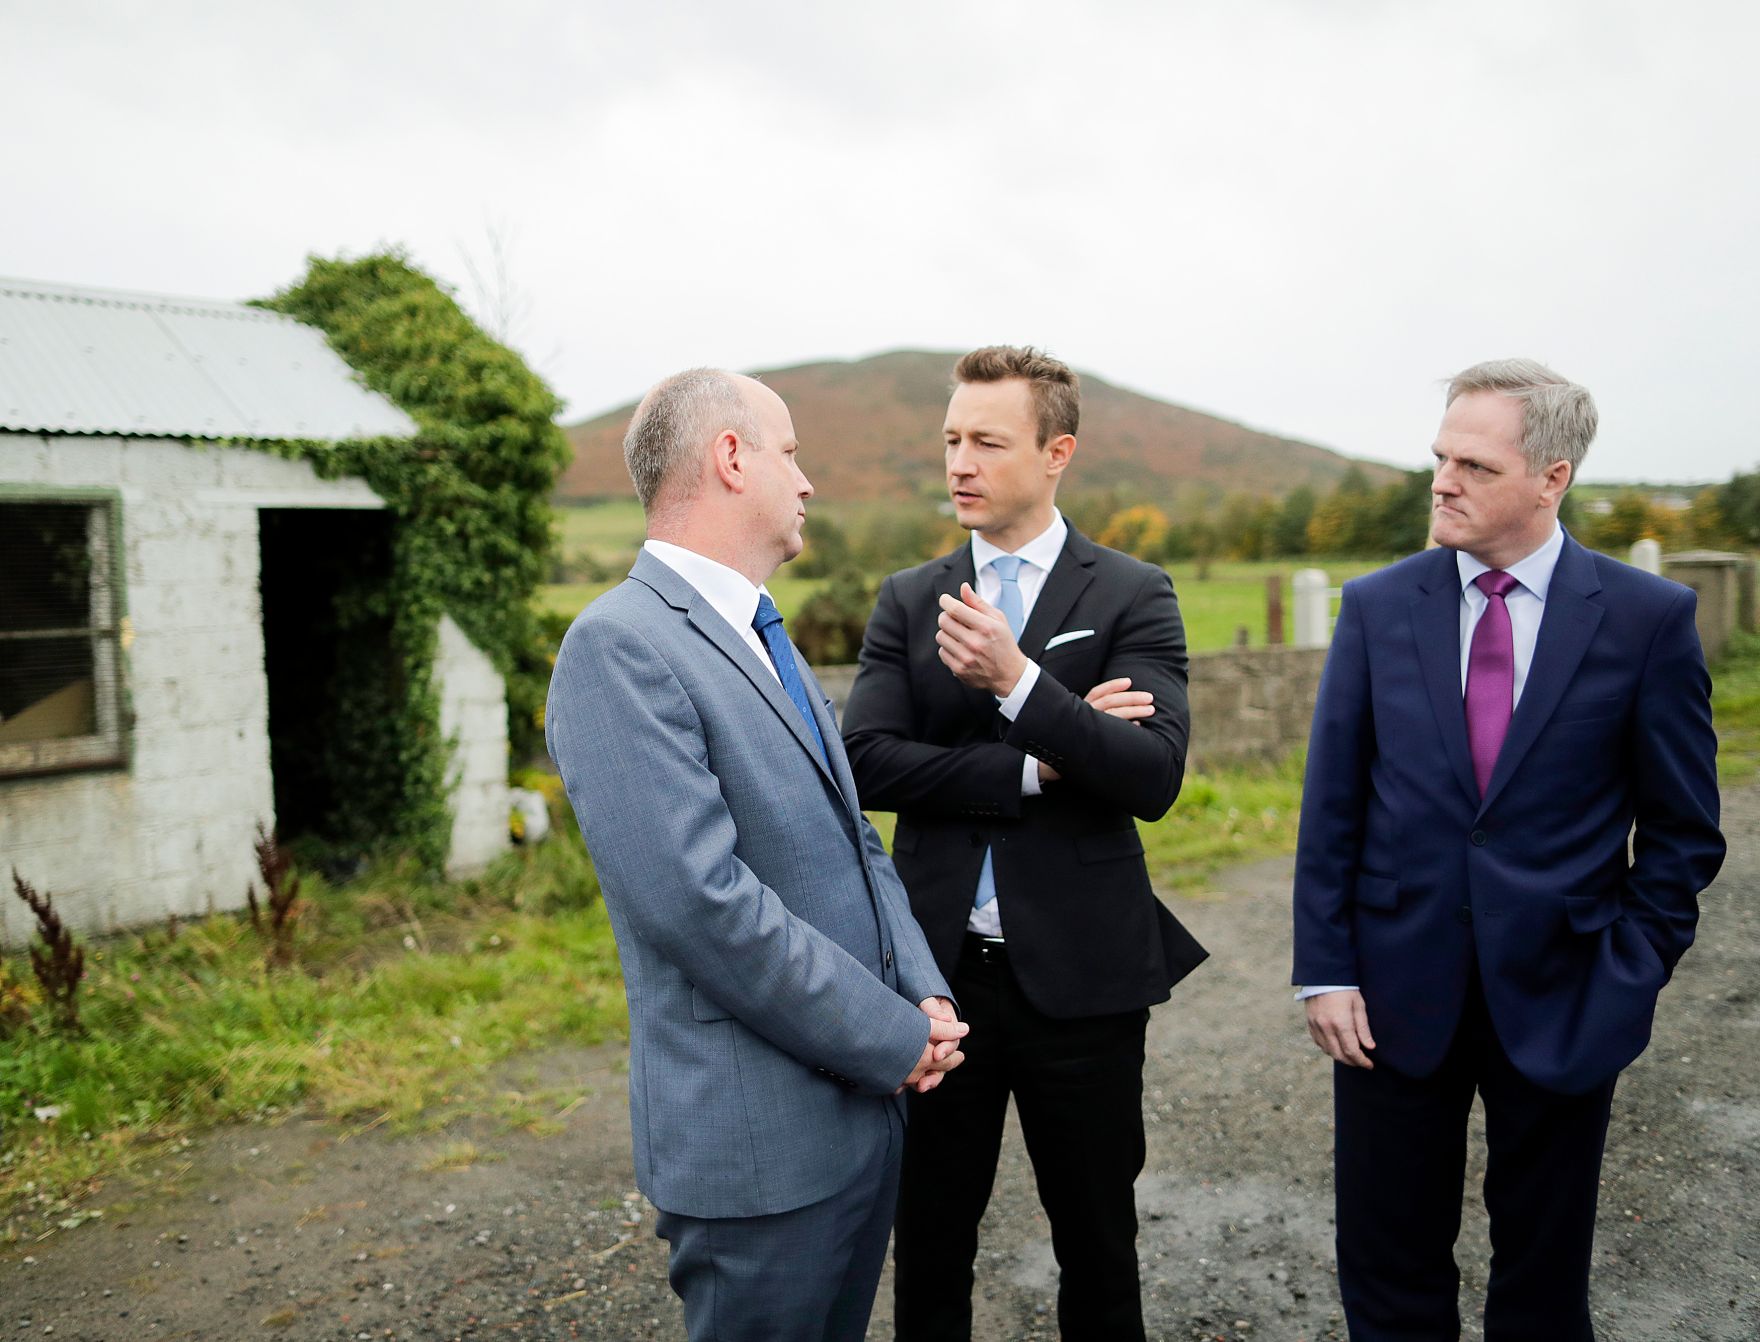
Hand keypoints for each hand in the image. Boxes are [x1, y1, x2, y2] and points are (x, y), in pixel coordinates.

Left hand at [899, 997, 968, 1092]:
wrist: (907, 995)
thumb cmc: (920, 997)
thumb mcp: (927, 999)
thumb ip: (932, 1008)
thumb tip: (946, 1019)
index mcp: (949, 1027)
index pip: (952, 1041)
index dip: (946, 1049)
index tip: (936, 1054)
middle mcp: (941, 1042)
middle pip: (944, 1063)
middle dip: (936, 1073)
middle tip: (925, 1082)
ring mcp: (929, 1052)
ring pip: (933, 1071)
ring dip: (928, 1081)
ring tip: (919, 1087)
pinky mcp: (916, 1058)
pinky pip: (918, 1073)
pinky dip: (911, 1081)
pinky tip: (901, 1087)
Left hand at [936, 584, 1027, 695]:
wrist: (1009, 675)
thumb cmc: (1004, 644)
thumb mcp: (998, 620)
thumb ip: (978, 603)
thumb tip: (964, 588)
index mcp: (986, 627)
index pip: (955, 609)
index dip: (946, 601)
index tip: (945, 600)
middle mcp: (975, 643)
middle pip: (944, 621)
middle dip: (947, 616)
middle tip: (954, 618)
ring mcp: (966, 658)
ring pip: (941, 636)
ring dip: (947, 632)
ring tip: (959, 635)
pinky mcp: (959, 669)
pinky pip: (942, 652)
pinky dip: (948, 648)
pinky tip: (959, 648)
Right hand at [1037, 679, 1155, 783]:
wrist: (1052, 766)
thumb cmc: (1070, 743)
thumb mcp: (1078, 724)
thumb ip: (1094, 717)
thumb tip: (1121, 715)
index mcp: (1079, 709)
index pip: (1097, 692)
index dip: (1113, 685)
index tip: (1129, 681)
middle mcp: (1082, 716)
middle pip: (1110, 701)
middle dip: (1132, 698)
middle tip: (1150, 698)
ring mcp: (1086, 728)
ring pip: (1113, 714)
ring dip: (1134, 710)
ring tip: (1150, 710)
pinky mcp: (1090, 742)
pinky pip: (1112, 731)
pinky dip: (1126, 726)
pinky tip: (1138, 726)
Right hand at [1305, 989, 1375, 1068]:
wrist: (1324, 975)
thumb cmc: (1345, 989)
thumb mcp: (1359, 1006)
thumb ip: (1363, 1028)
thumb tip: (1369, 1047)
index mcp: (1341, 1023)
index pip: (1352, 1050)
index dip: (1362, 1061)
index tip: (1369, 1064)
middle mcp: (1326, 1027)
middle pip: (1339, 1055)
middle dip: (1352, 1062)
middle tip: (1361, 1062)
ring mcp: (1316, 1026)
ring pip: (1328, 1051)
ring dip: (1340, 1057)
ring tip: (1350, 1056)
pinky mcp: (1310, 1023)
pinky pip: (1318, 1042)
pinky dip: (1328, 1049)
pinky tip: (1336, 1047)